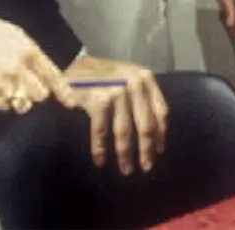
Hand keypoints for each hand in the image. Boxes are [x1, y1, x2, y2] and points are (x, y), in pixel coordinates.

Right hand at [0, 2, 76, 115]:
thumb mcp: (16, 36)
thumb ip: (31, 55)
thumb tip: (44, 72)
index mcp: (29, 51)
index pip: (53, 76)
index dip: (64, 91)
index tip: (71, 103)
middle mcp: (18, 68)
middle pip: (40, 95)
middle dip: (37, 93)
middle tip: (27, 86)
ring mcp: (2, 81)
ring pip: (22, 104)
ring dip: (20, 100)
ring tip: (11, 88)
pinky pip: (3, 106)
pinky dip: (3, 102)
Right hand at [66, 55, 169, 175]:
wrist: (72, 64)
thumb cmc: (103, 75)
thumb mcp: (129, 78)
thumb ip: (142, 96)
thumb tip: (154, 132)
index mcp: (146, 79)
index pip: (161, 111)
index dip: (161, 134)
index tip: (159, 151)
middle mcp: (135, 84)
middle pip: (146, 124)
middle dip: (147, 149)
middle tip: (147, 167)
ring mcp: (116, 92)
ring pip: (124, 131)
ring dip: (125, 154)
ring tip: (126, 169)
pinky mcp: (98, 101)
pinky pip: (101, 131)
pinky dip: (100, 148)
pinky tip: (100, 161)